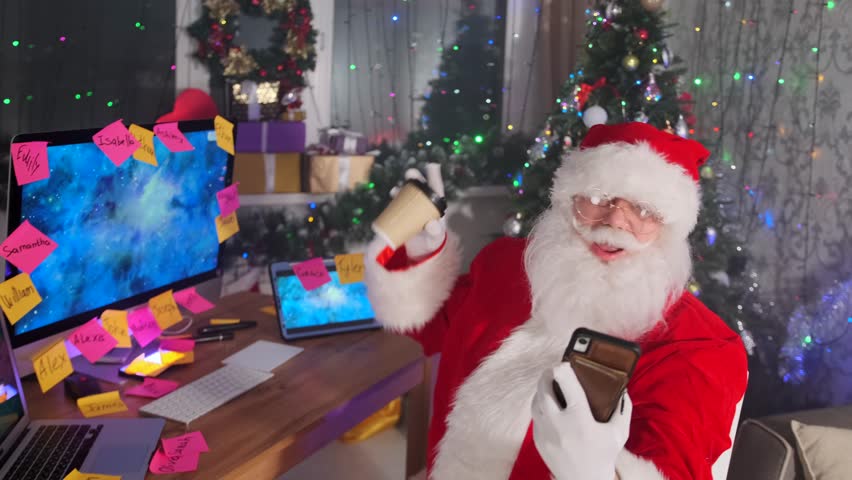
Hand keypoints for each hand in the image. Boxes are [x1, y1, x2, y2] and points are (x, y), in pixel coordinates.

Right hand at [389, 165, 446, 259]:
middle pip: (420, 187)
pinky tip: (392, 195)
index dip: (434, 177)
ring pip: (408, 193)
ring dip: (402, 188)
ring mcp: (413, 208)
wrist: (420, 252)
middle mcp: (424, 204)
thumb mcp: (435, 238)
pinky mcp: (403, 214)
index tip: (431, 165)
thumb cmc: (431, 242)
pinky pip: (398, 203)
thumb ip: (435, 232)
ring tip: (395, 189)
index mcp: (436, 207)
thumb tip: (431, 224)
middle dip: (415, 178)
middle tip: (410, 173)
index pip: (437, 190)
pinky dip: (395, 198)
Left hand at [531, 363, 631, 479]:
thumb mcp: (619, 433)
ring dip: (541, 389)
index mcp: (580, 420)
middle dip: (547, 375)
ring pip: (536, 401)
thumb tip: (622, 389)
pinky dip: (540, 404)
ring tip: (550, 383)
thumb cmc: (604, 456)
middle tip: (554, 369)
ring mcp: (545, 432)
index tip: (564, 363)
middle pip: (544, 389)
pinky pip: (535, 415)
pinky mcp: (538, 440)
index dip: (564, 370)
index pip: (568, 386)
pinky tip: (548, 401)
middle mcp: (559, 424)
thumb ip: (622, 409)